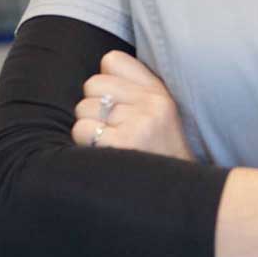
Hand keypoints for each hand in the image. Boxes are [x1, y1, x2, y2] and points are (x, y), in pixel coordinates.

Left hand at [71, 49, 194, 161]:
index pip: (112, 60)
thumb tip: (96, 74)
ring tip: (108, 143)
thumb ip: (133, 88)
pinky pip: (82, 129)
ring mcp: (138, 124)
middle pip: (92, 84)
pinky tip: (103, 153)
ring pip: (83, 108)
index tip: (115, 102)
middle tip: (110, 129)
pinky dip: (85, 143)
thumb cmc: (157, 155)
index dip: (105, 81)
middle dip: (94, 107)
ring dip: (88, 127)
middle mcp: (152, 104)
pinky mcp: (122, 144)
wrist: (175, 196)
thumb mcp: (159, 114)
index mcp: (159, 93)